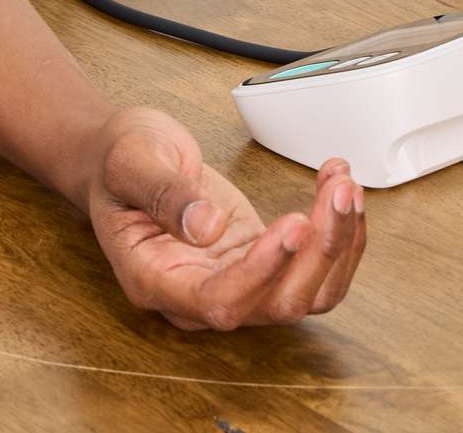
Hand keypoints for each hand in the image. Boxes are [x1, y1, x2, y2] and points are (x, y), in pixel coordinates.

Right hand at [86, 107, 365, 329]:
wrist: (124, 157)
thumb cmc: (118, 161)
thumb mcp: (130, 163)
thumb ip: (163, 195)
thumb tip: (205, 228)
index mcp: (154, 280)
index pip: (219, 302)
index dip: (262, 273)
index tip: (294, 224)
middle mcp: (196, 294)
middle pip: (276, 304)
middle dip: (318, 253)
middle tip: (338, 191)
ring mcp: (233, 281)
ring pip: (307, 294)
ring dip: (339, 245)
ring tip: (344, 185)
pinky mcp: (260, 261)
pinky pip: (311, 268)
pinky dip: (339, 235)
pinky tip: (337, 189)